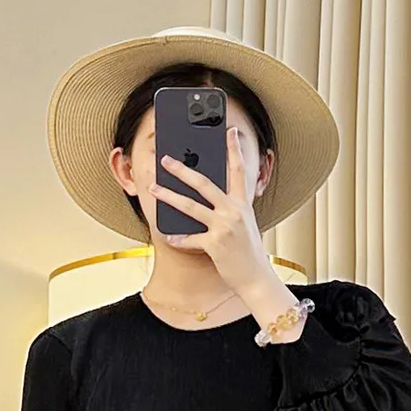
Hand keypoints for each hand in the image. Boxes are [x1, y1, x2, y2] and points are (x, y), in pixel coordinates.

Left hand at [148, 125, 279, 302]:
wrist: (257, 279)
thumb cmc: (249, 253)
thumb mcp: (244, 225)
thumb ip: (231, 210)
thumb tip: (210, 201)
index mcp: (242, 204)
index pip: (238, 171)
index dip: (234, 149)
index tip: (230, 131)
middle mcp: (234, 211)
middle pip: (204, 183)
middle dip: (182, 170)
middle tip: (166, 160)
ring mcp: (224, 227)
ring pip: (191, 206)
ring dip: (169, 196)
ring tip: (154, 188)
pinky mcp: (215, 245)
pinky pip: (190, 239)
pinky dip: (178, 238)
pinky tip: (168, 236)